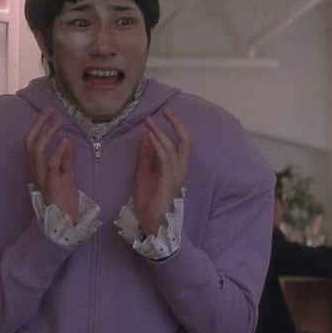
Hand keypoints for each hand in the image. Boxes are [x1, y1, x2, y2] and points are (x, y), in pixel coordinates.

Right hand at [24, 108, 78, 220]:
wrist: (63, 223)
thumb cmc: (64, 201)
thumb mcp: (67, 176)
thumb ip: (66, 159)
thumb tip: (68, 140)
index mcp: (38, 167)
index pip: (33, 142)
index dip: (39, 126)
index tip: (50, 113)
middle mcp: (36, 170)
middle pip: (30, 141)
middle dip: (39, 124)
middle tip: (50, 110)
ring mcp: (42, 176)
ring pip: (36, 150)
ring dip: (48, 133)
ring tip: (59, 121)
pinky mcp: (50, 184)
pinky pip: (51, 164)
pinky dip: (57, 151)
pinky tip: (65, 141)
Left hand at [133, 108, 192, 235]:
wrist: (149, 221)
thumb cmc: (149, 199)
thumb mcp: (144, 172)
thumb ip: (146, 156)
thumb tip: (145, 137)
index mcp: (177, 167)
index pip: (183, 142)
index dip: (176, 126)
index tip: (164, 113)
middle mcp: (181, 169)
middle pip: (186, 141)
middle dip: (177, 124)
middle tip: (165, 111)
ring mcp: (176, 176)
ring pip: (173, 148)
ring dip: (160, 133)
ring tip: (149, 123)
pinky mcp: (168, 182)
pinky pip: (165, 160)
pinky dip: (158, 147)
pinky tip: (150, 138)